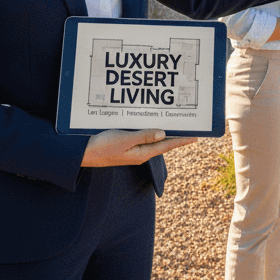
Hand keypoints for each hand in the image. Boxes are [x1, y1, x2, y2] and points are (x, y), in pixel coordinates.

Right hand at [81, 129, 195, 166]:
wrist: (83, 154)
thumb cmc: (102, 147)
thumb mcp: (124, 140)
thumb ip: (144, 136)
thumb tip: (163, 133)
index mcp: (142, 153)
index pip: (167, 145)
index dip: (182, 140)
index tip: (196, 136)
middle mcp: (140, 153)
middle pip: (162, 142)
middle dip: (176, 136)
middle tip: (188, 127)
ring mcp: (133, 150)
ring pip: (153, 139)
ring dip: (164, 132)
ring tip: (175, 124)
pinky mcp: (125, 146)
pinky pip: (143, 137)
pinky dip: (150, 131)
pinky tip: (151, 125)